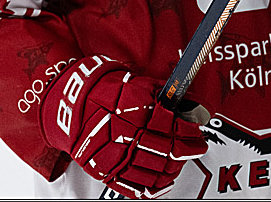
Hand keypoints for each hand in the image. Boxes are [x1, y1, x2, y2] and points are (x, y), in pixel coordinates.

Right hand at [39, 55, 207, 198]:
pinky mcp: (107, 171)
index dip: (191, 131)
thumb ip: (165, 95)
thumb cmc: (106, 91)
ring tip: (180, 160)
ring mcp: (115, 155)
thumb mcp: (138, 84)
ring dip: (175, 167)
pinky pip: (138, 186)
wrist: (73, 105)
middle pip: (169, 149)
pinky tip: (165, 178)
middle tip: (197, 146)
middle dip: (189, 149)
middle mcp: (125, 133)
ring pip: (157, 170)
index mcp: (134, 109)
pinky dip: (156, 186)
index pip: (173, 126)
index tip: (197, 131)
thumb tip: (192, 106)